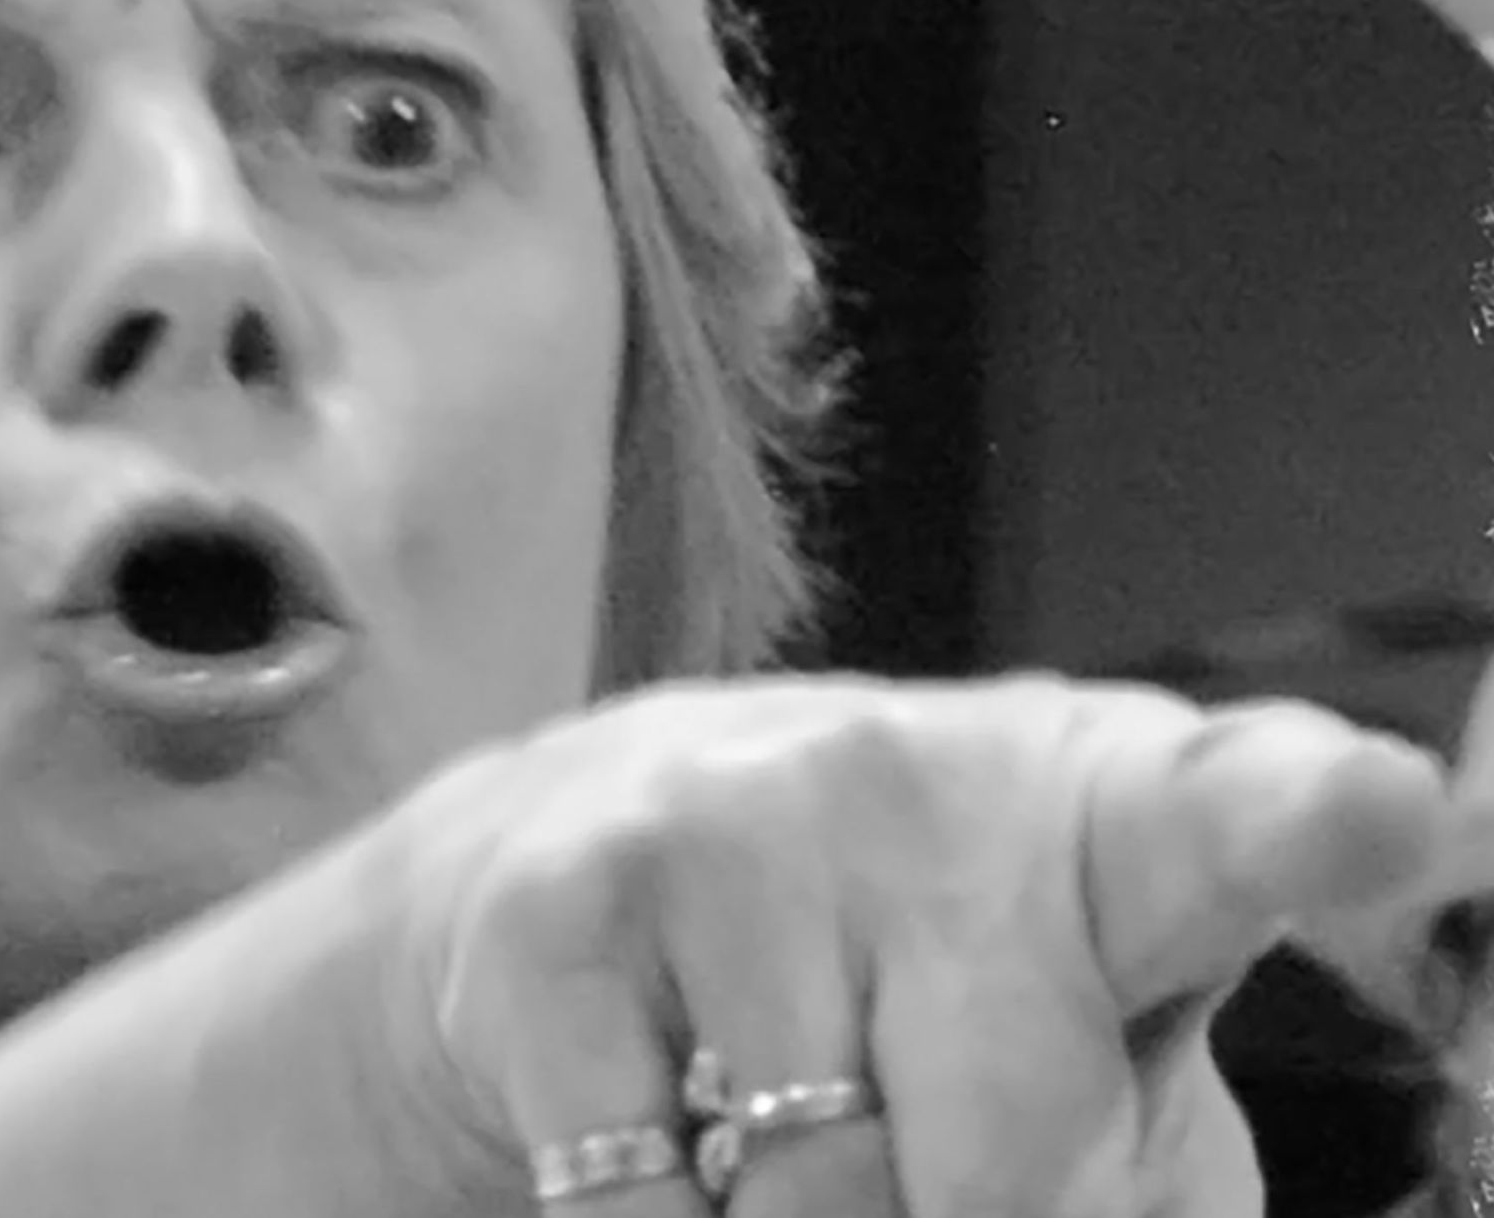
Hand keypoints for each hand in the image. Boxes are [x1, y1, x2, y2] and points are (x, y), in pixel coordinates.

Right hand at [0, 672, 1441, 1217]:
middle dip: (977, 1216)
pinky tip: (659, 1100)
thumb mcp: (1074, 1059)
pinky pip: (641, 1196)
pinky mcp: (564, 900)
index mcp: (1105, 816)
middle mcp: (916, 778)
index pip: (1238, 809)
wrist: (596, 862)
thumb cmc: (897, 985)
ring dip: (801, 1213)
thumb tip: (1104, 1207)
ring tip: (776, 1107)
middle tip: (923, 1145)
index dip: (1316, 817)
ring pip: (815, 1188)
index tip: (1387, 808)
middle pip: (1016, 1151)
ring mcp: (729, 820)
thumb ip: (1147, 1170)